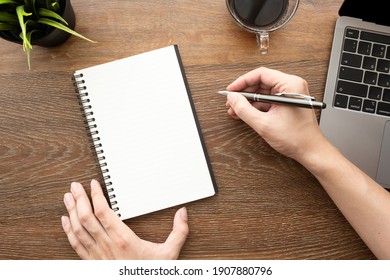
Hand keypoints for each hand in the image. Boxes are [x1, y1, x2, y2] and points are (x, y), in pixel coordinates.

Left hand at [61, 179, 188, 258]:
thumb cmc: (149, 273)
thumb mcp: (169, 254)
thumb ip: (178, 233)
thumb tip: (182, 214)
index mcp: (123, 240)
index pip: (103, 212)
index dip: (96, 196)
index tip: (93, 184)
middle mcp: (106, 246)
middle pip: (86, 218)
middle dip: (79, 199)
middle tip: (74, 186)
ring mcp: (96, 255)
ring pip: (77, 229)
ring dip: (71, 212)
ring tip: (67, 197)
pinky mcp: (92, 263)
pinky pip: (75, 245)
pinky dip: (68, 231)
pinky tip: (65, 221)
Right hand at [225, 67, 325, 161]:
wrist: (310, 151)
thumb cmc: (296, 138)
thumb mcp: (264, 124)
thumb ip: (244, 110)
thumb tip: (232, 98)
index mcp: (290, 85)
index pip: (261, 74)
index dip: (242, 82)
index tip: (231, 90)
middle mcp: (292, 86)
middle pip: (261, 82)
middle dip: (244, 93)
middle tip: (231, 101)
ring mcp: (290, 95)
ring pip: (263, 92)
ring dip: (248, 101)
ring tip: (235, 110)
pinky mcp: (287, 103)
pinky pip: (268, 100)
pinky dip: (256, 106)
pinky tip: (245, 113)